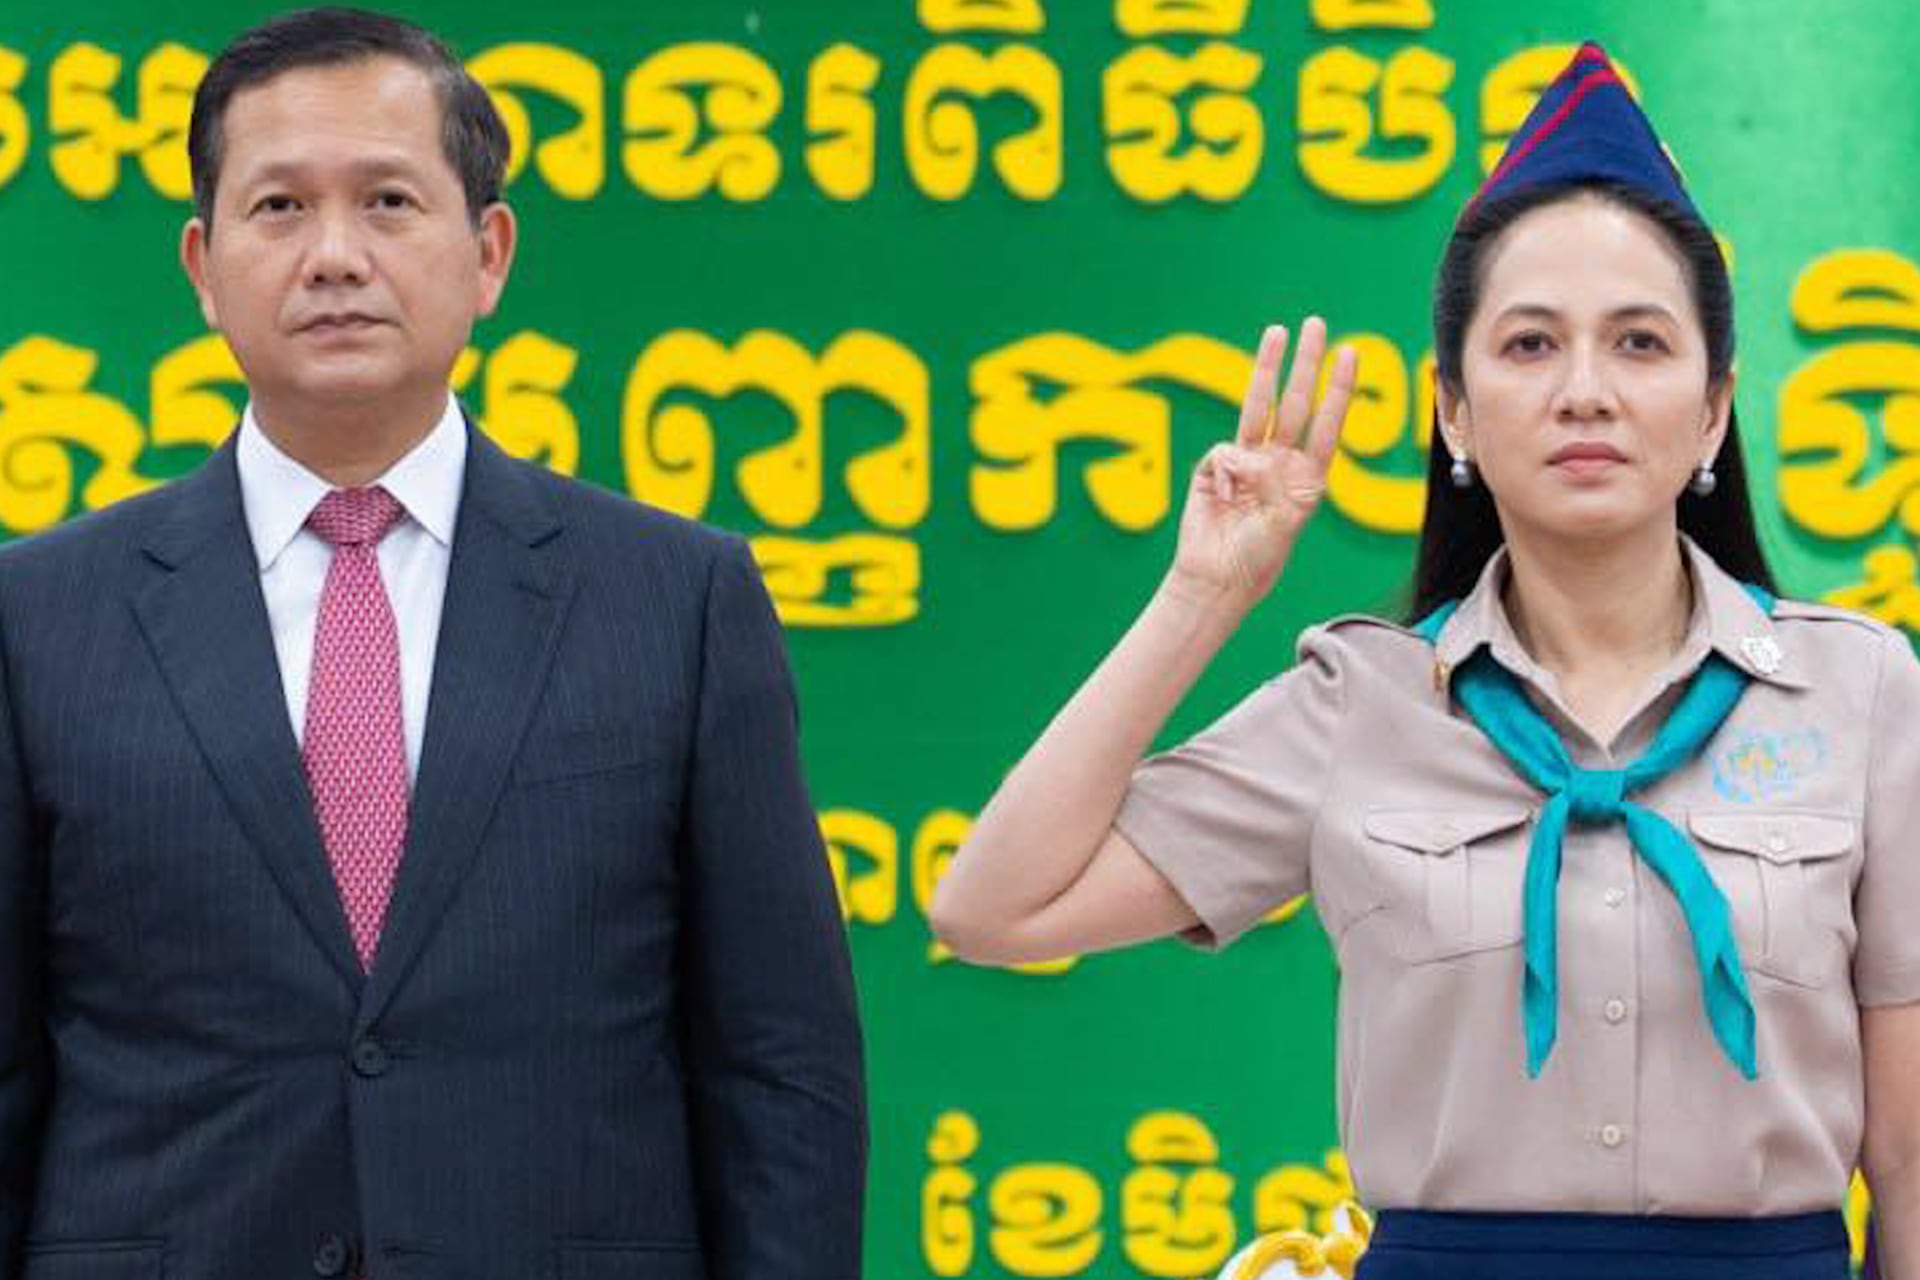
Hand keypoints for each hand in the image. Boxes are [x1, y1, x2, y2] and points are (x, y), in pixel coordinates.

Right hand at [1167, 318, 1357, 607]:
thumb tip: (1248, 455)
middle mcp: (1279, 463)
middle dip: (1305, 364)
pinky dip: (1224, 472)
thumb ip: (1279, 483)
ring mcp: (1246, 463)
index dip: (1338, 388)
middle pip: (1295, 403)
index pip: (1326, 423)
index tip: (1349, 354)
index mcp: (1306, 477)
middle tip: (1315, 324)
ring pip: (1259, 406)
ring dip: (1268, 368)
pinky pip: (1222, 453)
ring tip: (1277, 332)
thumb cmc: (1258, 559)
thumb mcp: (1289, 522)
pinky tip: (1222, 498)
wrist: (1217, 580)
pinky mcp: (1214, 469)